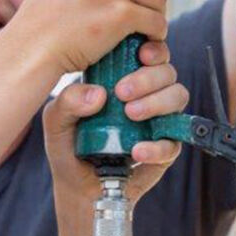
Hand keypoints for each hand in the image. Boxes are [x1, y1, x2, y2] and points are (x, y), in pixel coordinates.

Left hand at [43, 39, 188, 211]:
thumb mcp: (56, 122)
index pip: (148, 53)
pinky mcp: (165, 149)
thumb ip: (66, 102)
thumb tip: (98, 94)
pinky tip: (137, 151)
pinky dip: (158, 145)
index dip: (152, 48)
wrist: (78, 186)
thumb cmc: (69, 145)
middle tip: (123, 93)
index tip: (141, 54)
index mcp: (124, 78)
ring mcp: (159, 121)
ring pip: (178, 97)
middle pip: (167, 71)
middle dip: (149, 78)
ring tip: (131, 116)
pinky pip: (174, 141)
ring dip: (157, 103)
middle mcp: (147, 95)